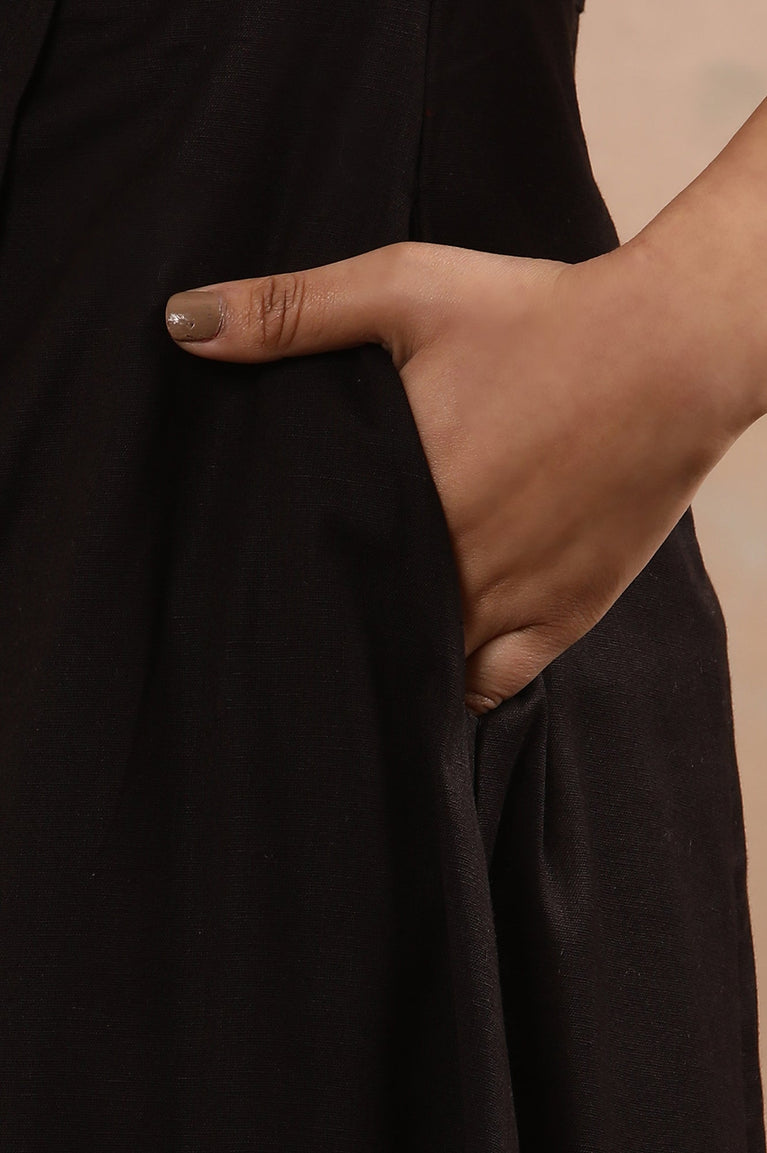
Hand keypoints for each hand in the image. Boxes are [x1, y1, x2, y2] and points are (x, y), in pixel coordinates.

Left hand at [165, 241, 744, 713]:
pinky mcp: (564, 616)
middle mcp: (447, 562)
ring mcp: (507, 599)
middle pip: (358, 621)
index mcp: (397, 493)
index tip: (257, 574)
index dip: (277, 578)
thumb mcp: (407, 287)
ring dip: (386, 654)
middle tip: (302, 613)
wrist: (671, 348)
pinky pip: (492, 686)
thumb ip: (291, 311)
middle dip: (328, 617)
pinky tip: (434, 666)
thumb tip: (183, 323)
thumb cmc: (539, 314)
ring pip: (417, 664)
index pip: (306, 568)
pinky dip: (458, 683)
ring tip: (357, 645)